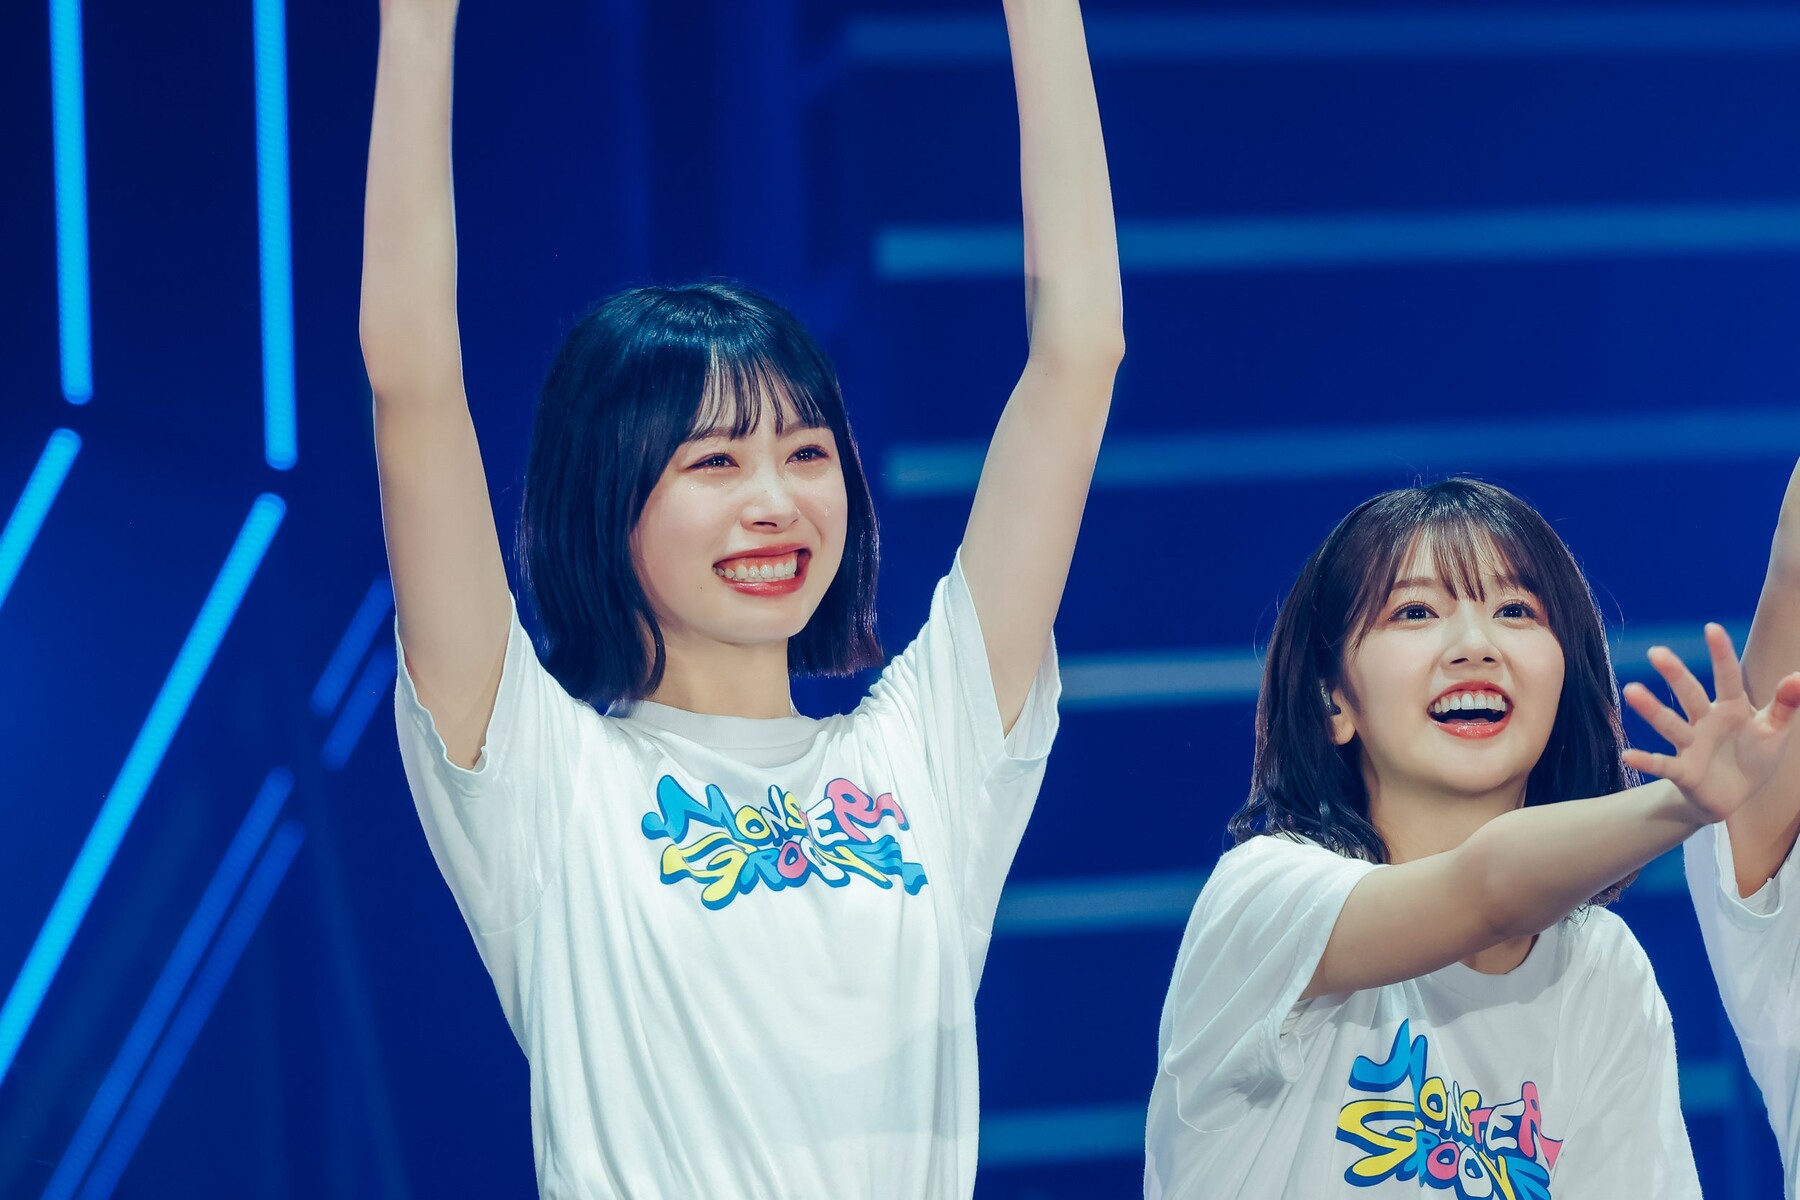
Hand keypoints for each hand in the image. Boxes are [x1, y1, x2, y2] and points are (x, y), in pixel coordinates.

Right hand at [1622, 623, 1799, 821]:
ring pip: (1671, 724)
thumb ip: (1785, 705)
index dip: (1721, 655)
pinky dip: (1646, 760)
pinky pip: (1663, 765)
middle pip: (1690, 695)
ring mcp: (1692, 745)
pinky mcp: (1683, 771)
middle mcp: (1706, 721)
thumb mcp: (1774, 731)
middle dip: (1675, 674)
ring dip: (1652, 710)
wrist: (1733, 796)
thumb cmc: (1753, 756)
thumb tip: (1798, 676)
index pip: (1727, 677)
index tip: (1711, 628)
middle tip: (1656, 652)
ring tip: (1631, 691)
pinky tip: (1627, 754)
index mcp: (1731, 708)